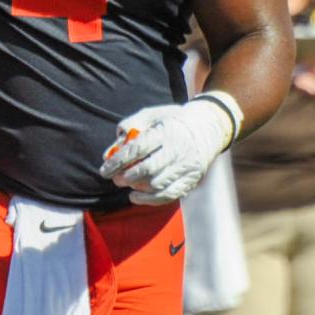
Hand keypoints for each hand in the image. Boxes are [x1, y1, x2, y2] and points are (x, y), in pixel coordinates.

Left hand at [98, 97, 236, 203]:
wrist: (209, 127)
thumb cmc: (173, 120)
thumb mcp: (151, 115)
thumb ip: (129, 128)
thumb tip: (109, 153)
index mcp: (165, 132)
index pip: (138, 149)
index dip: (118, 161)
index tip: (105, 170)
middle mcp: (176, 150)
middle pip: (147, 169)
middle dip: (126, 177)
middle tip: (115, 178)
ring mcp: (185, 167)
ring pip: (157, 185)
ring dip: (136, 188)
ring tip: (126, 184)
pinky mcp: (191, 179)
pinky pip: (169, 195)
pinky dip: (150, 200)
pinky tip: (136, 197)